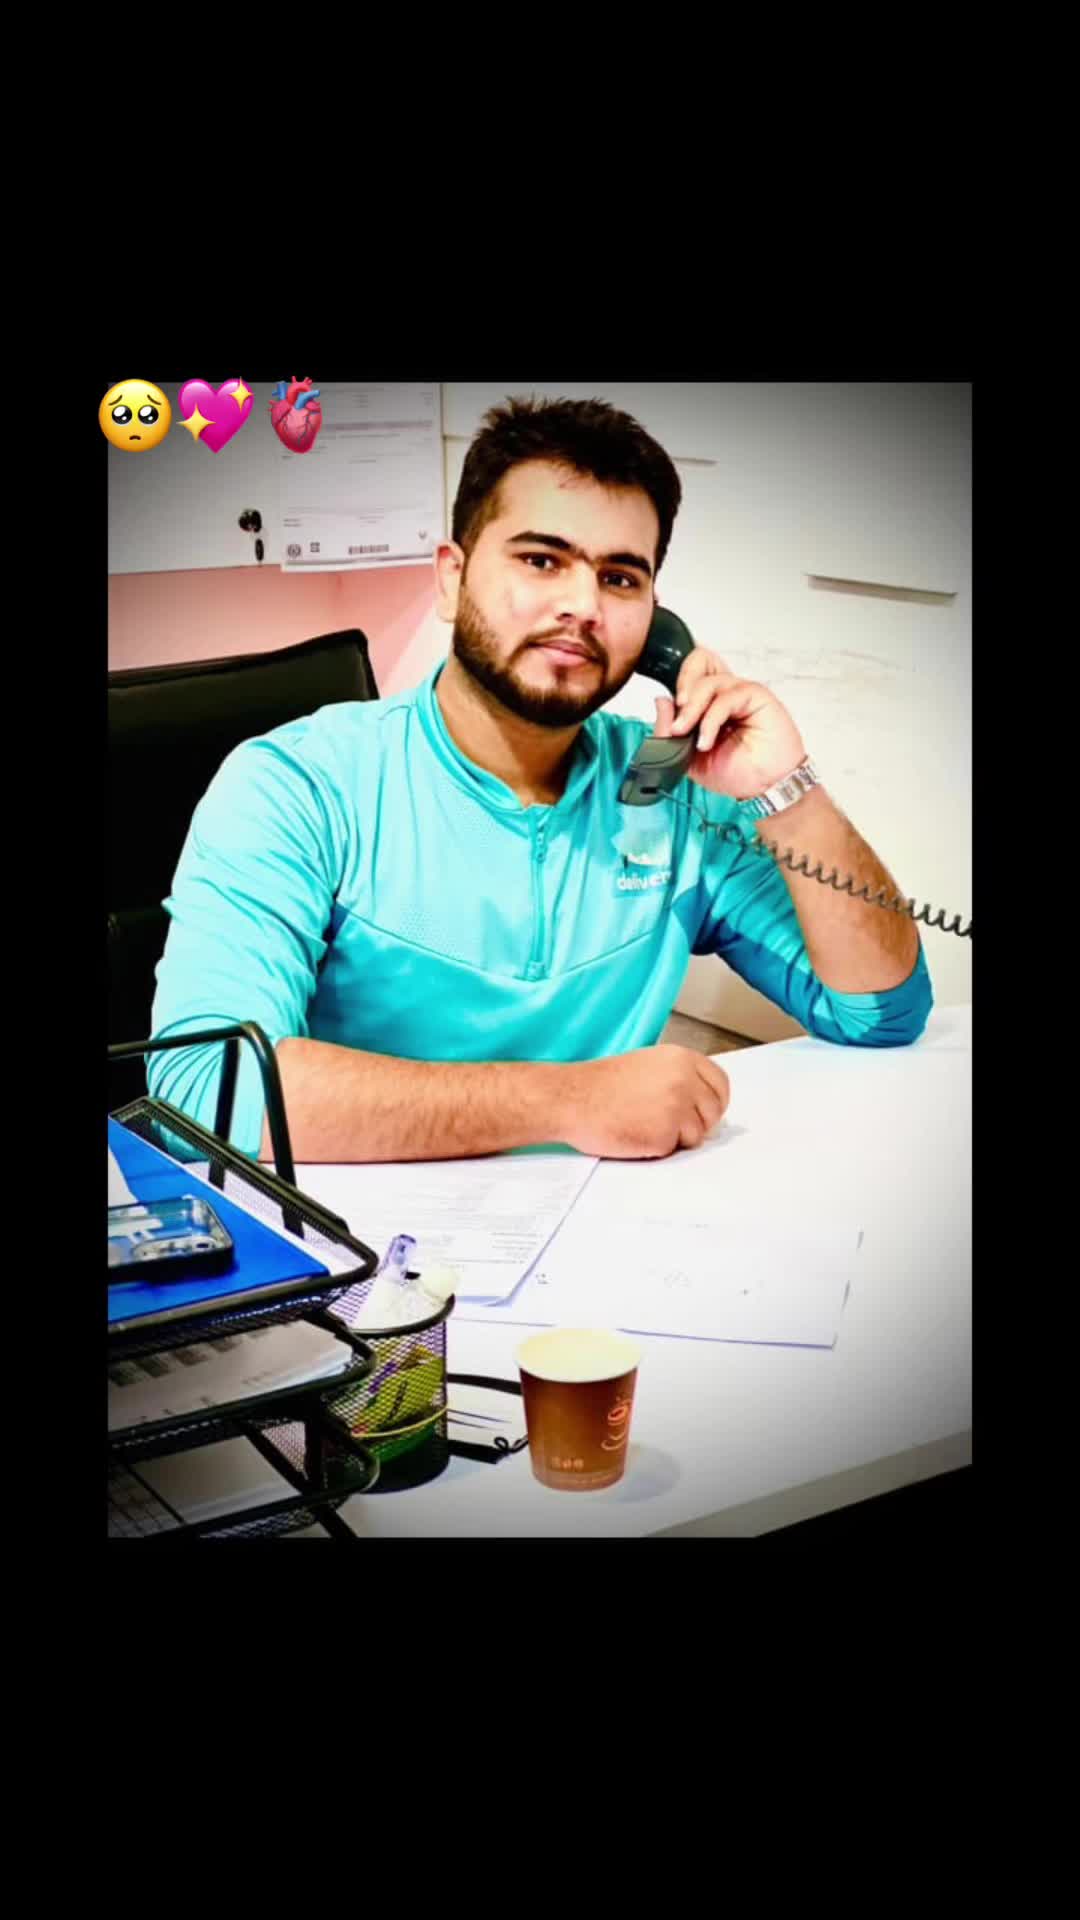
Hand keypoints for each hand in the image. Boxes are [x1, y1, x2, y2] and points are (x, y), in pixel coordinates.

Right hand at [558, 1046, 730, 1158]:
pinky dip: (658, 1148)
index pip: (720, 1084)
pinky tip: (635, 1133)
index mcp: (681, 1059)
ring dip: (676, 1137)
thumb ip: (679, 1077)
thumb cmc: (601, 1084)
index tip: (705, 1111)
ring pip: (696, 1135)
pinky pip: (674, 1149)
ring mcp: (677, 1108)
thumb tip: (702, 1101)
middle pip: (713, 1113)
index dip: (714, 1102)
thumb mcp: (647, 1065)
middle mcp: (684, 1080)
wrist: (572, 1099)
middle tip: (668, 1123)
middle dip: (696, 1123)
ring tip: (644, 1124)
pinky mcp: (665, 1135)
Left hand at [652, 646, 805, 801]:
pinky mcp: (755, 695)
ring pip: (707, 681)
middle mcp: (723, 692)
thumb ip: (669, 732)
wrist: (765, 787)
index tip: (668, 715)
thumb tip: (661, 700)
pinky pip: (725, 698)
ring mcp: (738, 692)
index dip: (676, 684)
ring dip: (691, 709)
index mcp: (708, 702)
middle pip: (700, 660)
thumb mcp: (688, 758)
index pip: (690, 673)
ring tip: (687, 733)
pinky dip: (710, 720)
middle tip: (677, 718)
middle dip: (681, 684)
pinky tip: (706, 741)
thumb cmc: (736, 772)